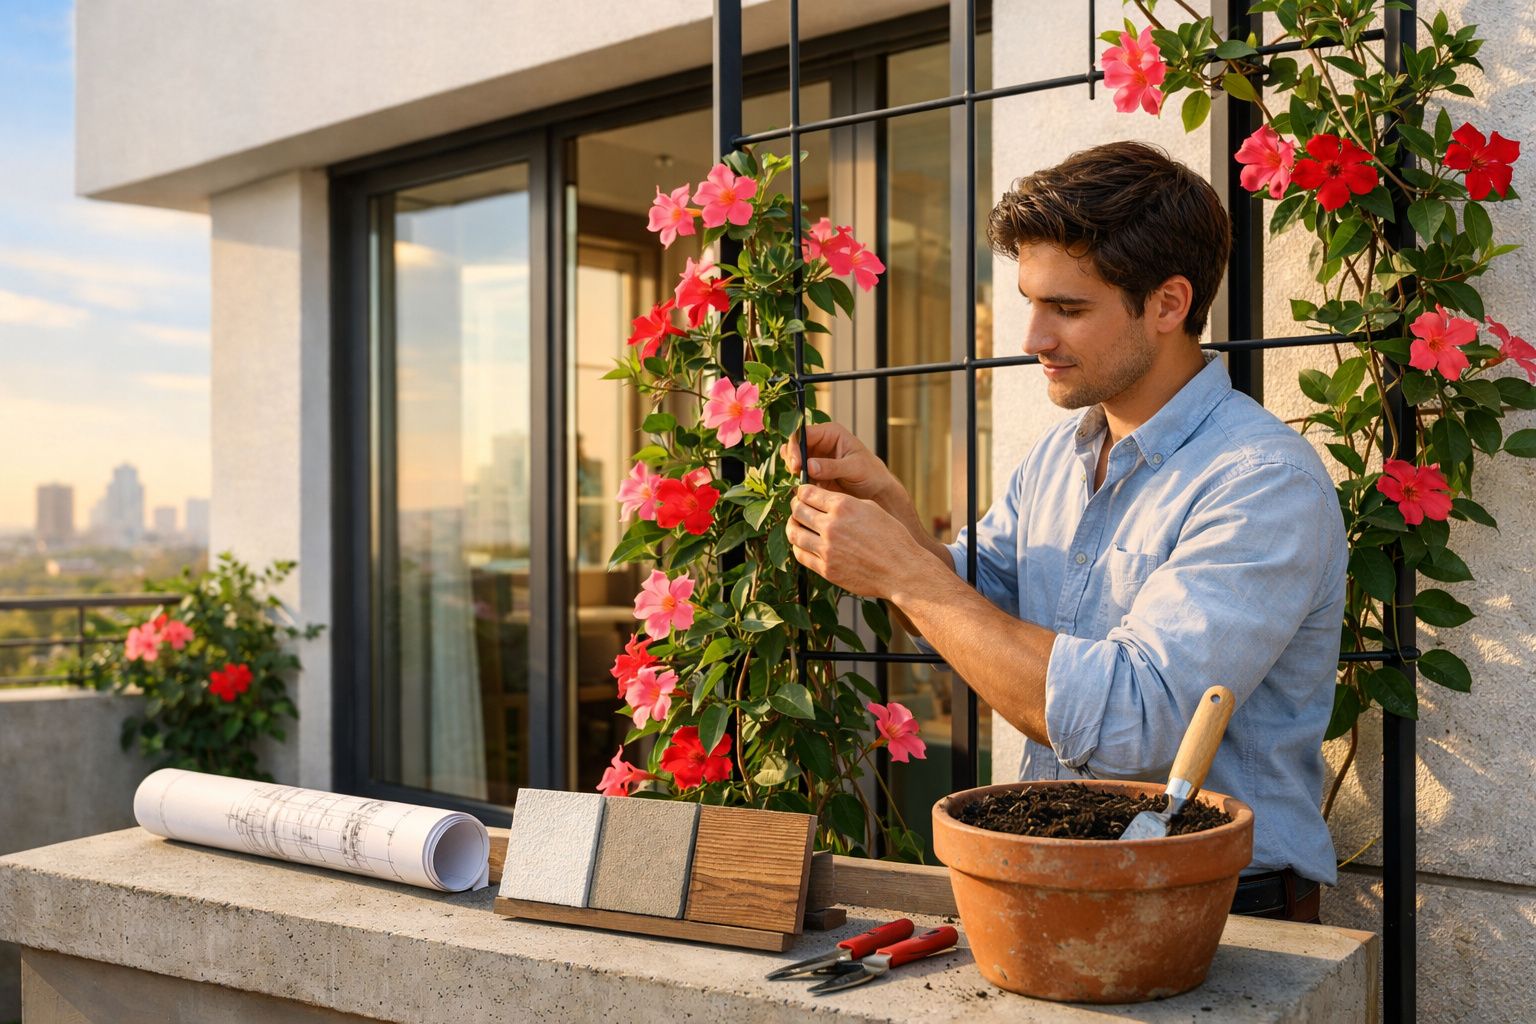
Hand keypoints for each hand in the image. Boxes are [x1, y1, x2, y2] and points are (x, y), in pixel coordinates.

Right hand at [779, 423, 893, 502]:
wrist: (877, 492)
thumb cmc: (872, 474)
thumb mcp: (855, 468)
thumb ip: (832, 466)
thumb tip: (810, 465)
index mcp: (830, 433)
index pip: (803, 433)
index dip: (796, 446)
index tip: (797, 464)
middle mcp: (820, 443)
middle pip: (794, 445)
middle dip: (792, 458)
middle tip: (797, 473)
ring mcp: (815, 458)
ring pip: (793, 459)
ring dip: (793, 470)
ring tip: (802, 481)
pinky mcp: (813, 474)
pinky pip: (798, 475)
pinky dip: (797, 481)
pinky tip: (804, 489)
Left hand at [787, 484, 918, 599]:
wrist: (901, 570)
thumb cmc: (891, 538)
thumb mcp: (871, 508)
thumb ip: (844, 502)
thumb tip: (824, 499)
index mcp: (843, 506)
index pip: (808, 492)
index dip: (802, 491)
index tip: (803, 494)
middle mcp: (831, 526)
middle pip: (798, 511)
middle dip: (796, 506)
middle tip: (797, 507)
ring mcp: (827, 549)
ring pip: (794, 533)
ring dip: (793, 526)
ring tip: (796, 525)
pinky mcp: (826, 569)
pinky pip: (801, 555)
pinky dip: (798, 547)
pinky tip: (803, 544)